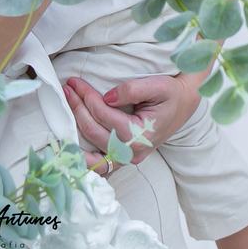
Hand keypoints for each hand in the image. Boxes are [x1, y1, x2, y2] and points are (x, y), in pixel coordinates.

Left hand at [62, 73, 203, 163]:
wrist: (182, 105)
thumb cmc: (170, 94)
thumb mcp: (156, 86)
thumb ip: (131, 90)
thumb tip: (106, 98)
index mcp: (140, 134)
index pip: (103, 114)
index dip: (86, 97)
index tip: (75, 82)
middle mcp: (133, 152)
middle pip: (93, 131)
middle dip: (77, 108)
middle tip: (67, 89)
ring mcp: (128, 159)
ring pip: (91, 152)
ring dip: (74, 130)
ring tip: (65, 110)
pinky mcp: (124, 159)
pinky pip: (100, 167)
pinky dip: (83, 160)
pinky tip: (69, 147)